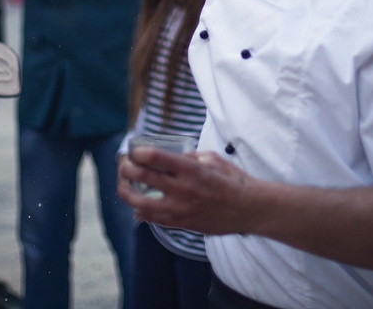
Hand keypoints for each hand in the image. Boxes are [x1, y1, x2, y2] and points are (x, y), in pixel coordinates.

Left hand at [117, 147, 255, 235]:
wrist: (249, 209)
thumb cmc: (233, 181)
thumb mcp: (213, 159)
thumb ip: (190, 157)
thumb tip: (172, 158)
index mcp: (191, 169)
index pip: (155, 157)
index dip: (138, 152)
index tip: (134, 150)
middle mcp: (182, 189)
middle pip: (143, 177)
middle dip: (126, 168)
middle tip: (124, 164)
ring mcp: (180, 209)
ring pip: (141, 203)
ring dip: (126, 193)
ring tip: (123, 186)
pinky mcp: (182, 223)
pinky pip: (154, 219)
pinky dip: (141, 213)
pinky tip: (136, 207)